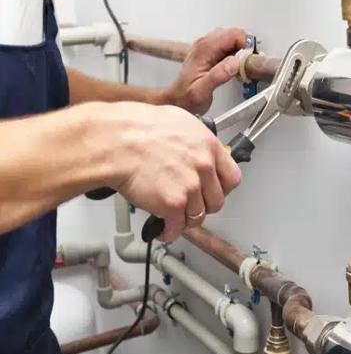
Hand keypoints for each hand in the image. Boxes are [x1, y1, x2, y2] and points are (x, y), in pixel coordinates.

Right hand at [101, 102, 240, 241]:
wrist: (115, 142)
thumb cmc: (135, 128)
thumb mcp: (177, 121)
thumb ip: (194, 142)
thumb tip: (198, 152)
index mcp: (207, 145)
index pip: (232, 178)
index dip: (221, 188)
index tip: (213, 191)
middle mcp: (203, 166)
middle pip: (217, 201)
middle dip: (203, 206)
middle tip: (191, 205)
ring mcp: (190, 187)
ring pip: (198, 217)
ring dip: (185, 220)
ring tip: (174, 218)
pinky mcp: (173, 204)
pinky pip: (178, 228)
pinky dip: (170, 232)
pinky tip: (164, 229)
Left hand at [167, 28, 245, 114]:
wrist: (178, 100)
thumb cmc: (187, 97)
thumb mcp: (202, 91)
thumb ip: (218, 75)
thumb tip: (234, 63)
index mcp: (204, 49)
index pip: (233, 35)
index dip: (246, 47)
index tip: (248, 62)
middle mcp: (205, 44)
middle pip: (234, 34)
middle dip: (245, 49)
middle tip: (245, 67)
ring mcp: (207, 46)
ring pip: (232, 39)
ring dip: (241, 51)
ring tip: (240, 68)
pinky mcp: (210, 52)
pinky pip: (227, 46)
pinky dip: (235, 54)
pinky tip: (234, 67)